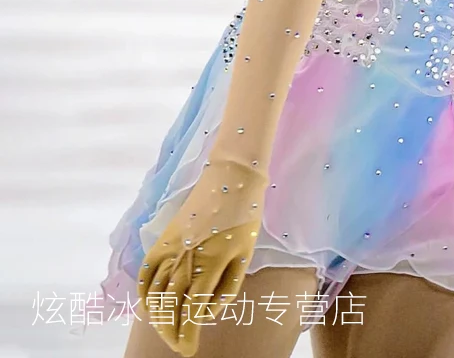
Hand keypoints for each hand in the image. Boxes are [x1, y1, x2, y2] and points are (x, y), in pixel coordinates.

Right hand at [137, 157, 268, 355]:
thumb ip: (227, 288)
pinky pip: (146, 271)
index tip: (189, 350)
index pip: (192, 310)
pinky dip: (143, 292)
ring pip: (155, 293)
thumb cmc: (245, 216)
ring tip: (167, 330)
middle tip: (179, 346)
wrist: (231, 178)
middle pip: (171, 306)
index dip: (188, 335)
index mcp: (211, 263)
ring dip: (158, 317)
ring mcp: (171, 248)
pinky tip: (149, 305)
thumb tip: (205, 314)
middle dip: (172, 332)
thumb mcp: (245, 254)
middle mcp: (186, 258)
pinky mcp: (163, 238)